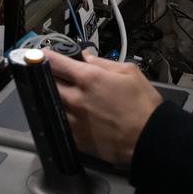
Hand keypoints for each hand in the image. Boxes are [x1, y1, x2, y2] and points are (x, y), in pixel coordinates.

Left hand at [46, 48, 161, 166]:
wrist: (150, 138)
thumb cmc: (144, 107)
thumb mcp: (130, 72)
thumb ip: (104, 62)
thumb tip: (87, 58)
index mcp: (89, 78)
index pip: (55, 62)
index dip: (45, 56)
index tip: (42, 55)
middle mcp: (76, 98)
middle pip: (46, 82)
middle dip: (48, 75)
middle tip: (54, 74)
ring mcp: (73, 120)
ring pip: (50, 103)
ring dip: (54, 96)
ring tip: (65, 94)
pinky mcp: (75, 138)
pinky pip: (59, 122)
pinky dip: (60, 115)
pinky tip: (71, 113)